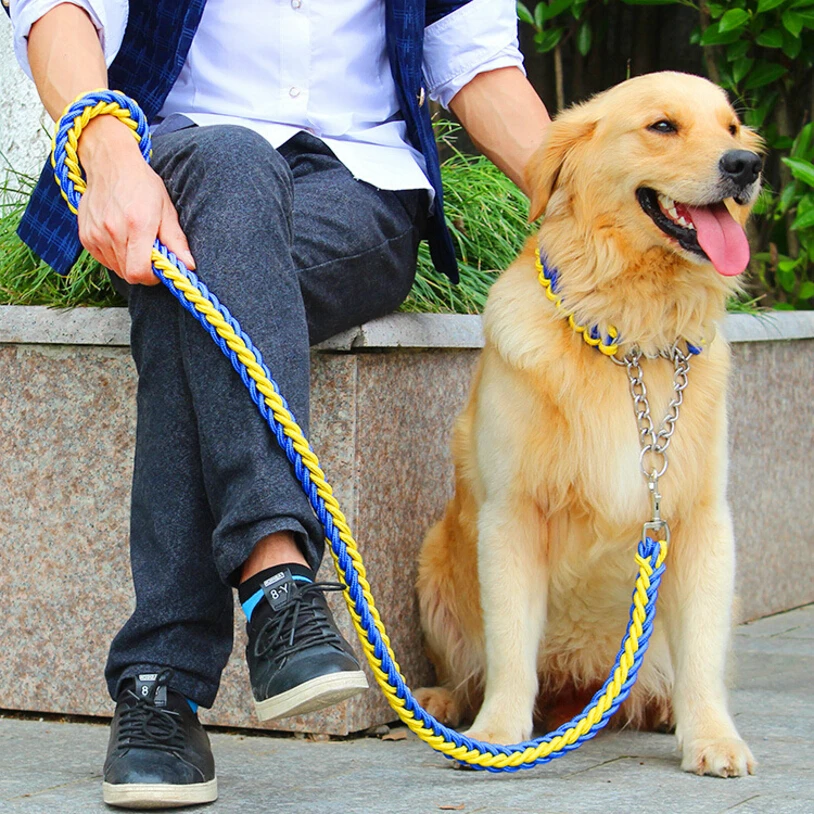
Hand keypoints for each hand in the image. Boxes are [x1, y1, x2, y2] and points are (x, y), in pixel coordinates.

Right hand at [76, 116, 195, 284]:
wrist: (110, 163)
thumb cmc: (143, 186)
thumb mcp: (166, 210)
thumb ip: (176, 241)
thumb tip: (188, 266)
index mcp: (137, 226)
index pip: (139, 272)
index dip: (152, 277)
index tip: (159, 268)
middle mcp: (112, 232)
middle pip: (128, 274)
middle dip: (142, 270)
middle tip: (149, 254)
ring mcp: (95, 234)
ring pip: (115, 268)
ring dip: (128, 263)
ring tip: (134, 242)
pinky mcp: (84, 236)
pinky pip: (102, 260)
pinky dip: (114, 256)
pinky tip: (120, 239)